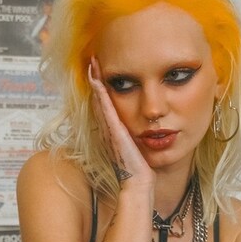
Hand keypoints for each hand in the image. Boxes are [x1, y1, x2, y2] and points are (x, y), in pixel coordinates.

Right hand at [88, 57, 153, 187]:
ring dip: (95, 81)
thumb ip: (136, 136)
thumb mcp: (137, 146)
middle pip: (99, 99)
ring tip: (93, 63)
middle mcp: (108, 128)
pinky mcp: (113, 131)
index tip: (101, 71)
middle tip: (93, 60)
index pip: (106, 105)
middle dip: (95, 79)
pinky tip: (98, 80)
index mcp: (113, 131)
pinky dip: (100, 93)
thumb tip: (147, 125)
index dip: (102, 88)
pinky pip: (105, 108)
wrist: (138, 182)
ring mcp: (109, 129)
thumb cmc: (139, 167)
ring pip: (99, 100)